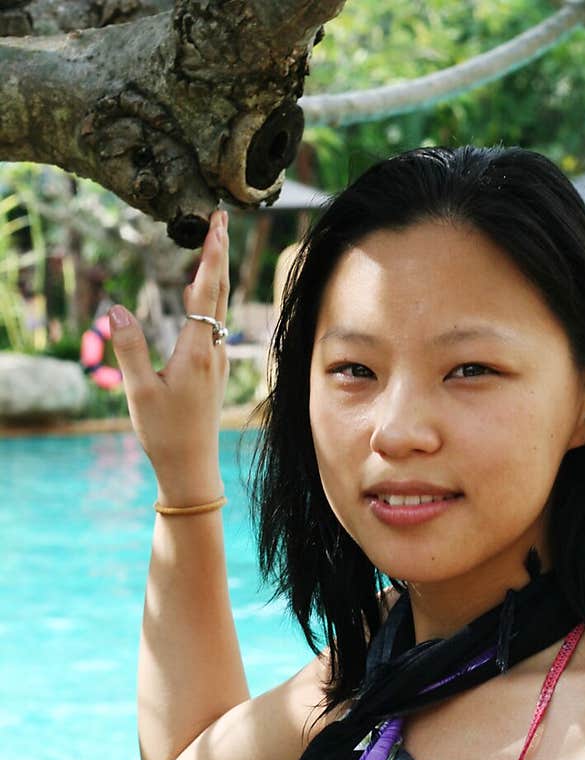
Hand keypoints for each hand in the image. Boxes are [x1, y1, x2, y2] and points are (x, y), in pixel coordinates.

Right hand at [108, 208, 230, 497]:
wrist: (191, 469)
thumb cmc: (165, 434)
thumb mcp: (139, 392)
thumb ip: (128, 348)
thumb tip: (115, 308)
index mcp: (197, 352)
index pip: (207, 292)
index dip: (211, 256)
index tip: (218, 224)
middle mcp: (213, 352)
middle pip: (220, 293)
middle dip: (220, 254)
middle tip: (222, 218)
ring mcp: (216, 361)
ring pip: (219, 309)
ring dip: (215, 274)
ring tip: (212, 245)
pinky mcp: (212, 371)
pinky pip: (213, 325)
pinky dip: (208, 300)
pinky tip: (196, 294)